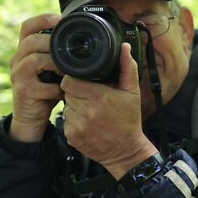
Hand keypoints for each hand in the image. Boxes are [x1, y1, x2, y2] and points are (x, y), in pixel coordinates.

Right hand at [9, 14, 64, 141]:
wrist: (33, 116)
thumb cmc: (47, 88)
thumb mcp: (53, 67)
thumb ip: (61, 54)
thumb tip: (87, 40)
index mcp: (25, 50)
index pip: (27, 26)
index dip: (43, 19)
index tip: (61, 19)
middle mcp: (17, 59)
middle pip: (31, 41)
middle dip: (52, 43)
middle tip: (71, 52)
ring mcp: (18, 75)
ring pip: (34, 60)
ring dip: (56, 64)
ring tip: (69, 71)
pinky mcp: (23, 91)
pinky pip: (42, 85)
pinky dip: (57, 88)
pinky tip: (66, 91)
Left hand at [61, 43, 157, 178]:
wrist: (125, 150)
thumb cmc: (129, 120)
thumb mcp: (132, 92)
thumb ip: (127, 67)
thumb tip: (123, 46)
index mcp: (99, 97)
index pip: (69, 80)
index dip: (75, 79)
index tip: (84, 81)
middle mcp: (85, 111)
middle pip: (66, 91)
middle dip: (76, 91)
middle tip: (90, 95)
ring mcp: (76, 125)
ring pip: (65, 105)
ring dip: (74, 105)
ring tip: (90, 109)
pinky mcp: (71, 136)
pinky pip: (66, 120)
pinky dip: (74, 119)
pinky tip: (88, 121)